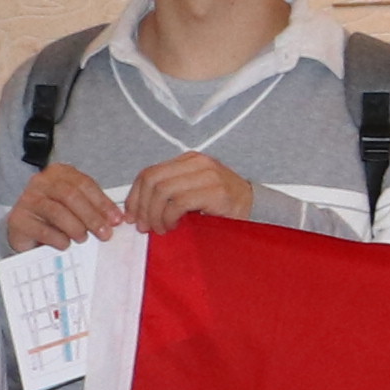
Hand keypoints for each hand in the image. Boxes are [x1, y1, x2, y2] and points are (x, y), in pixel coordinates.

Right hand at [0, 163, 127, 251]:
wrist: (26, 230)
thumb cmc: (55, 217)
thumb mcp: (76, 206)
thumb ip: (94, 208)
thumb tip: (115, 219)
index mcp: (58, 173)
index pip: (84, 184)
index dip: (102, 202)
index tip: (116, 220)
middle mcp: (41, 182)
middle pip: (71, 195)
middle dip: (91, 216)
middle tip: (104, 233)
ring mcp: (27, 199)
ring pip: (57, 211)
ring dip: (76, 227)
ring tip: (84, 238)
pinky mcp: (18, 219)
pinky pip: (42, 229)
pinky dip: (58, 239)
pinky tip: (66, 244)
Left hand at [123, 152, 255, 232]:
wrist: (257, 209)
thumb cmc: (223, 206)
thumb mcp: (193, 192)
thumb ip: (170, 192)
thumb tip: (138, 209)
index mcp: (189, 160)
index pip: (150, 172)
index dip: (135, 195)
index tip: (132, 215)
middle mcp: (197, 163)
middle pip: (152, 179)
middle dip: (142, 206)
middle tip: (144, 226)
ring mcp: (208, 175)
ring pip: (162, 190)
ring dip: (155, 214)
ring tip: (160, 228)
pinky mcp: (216, 191)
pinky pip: (179, 202)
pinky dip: (169, 217)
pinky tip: (174, 226)